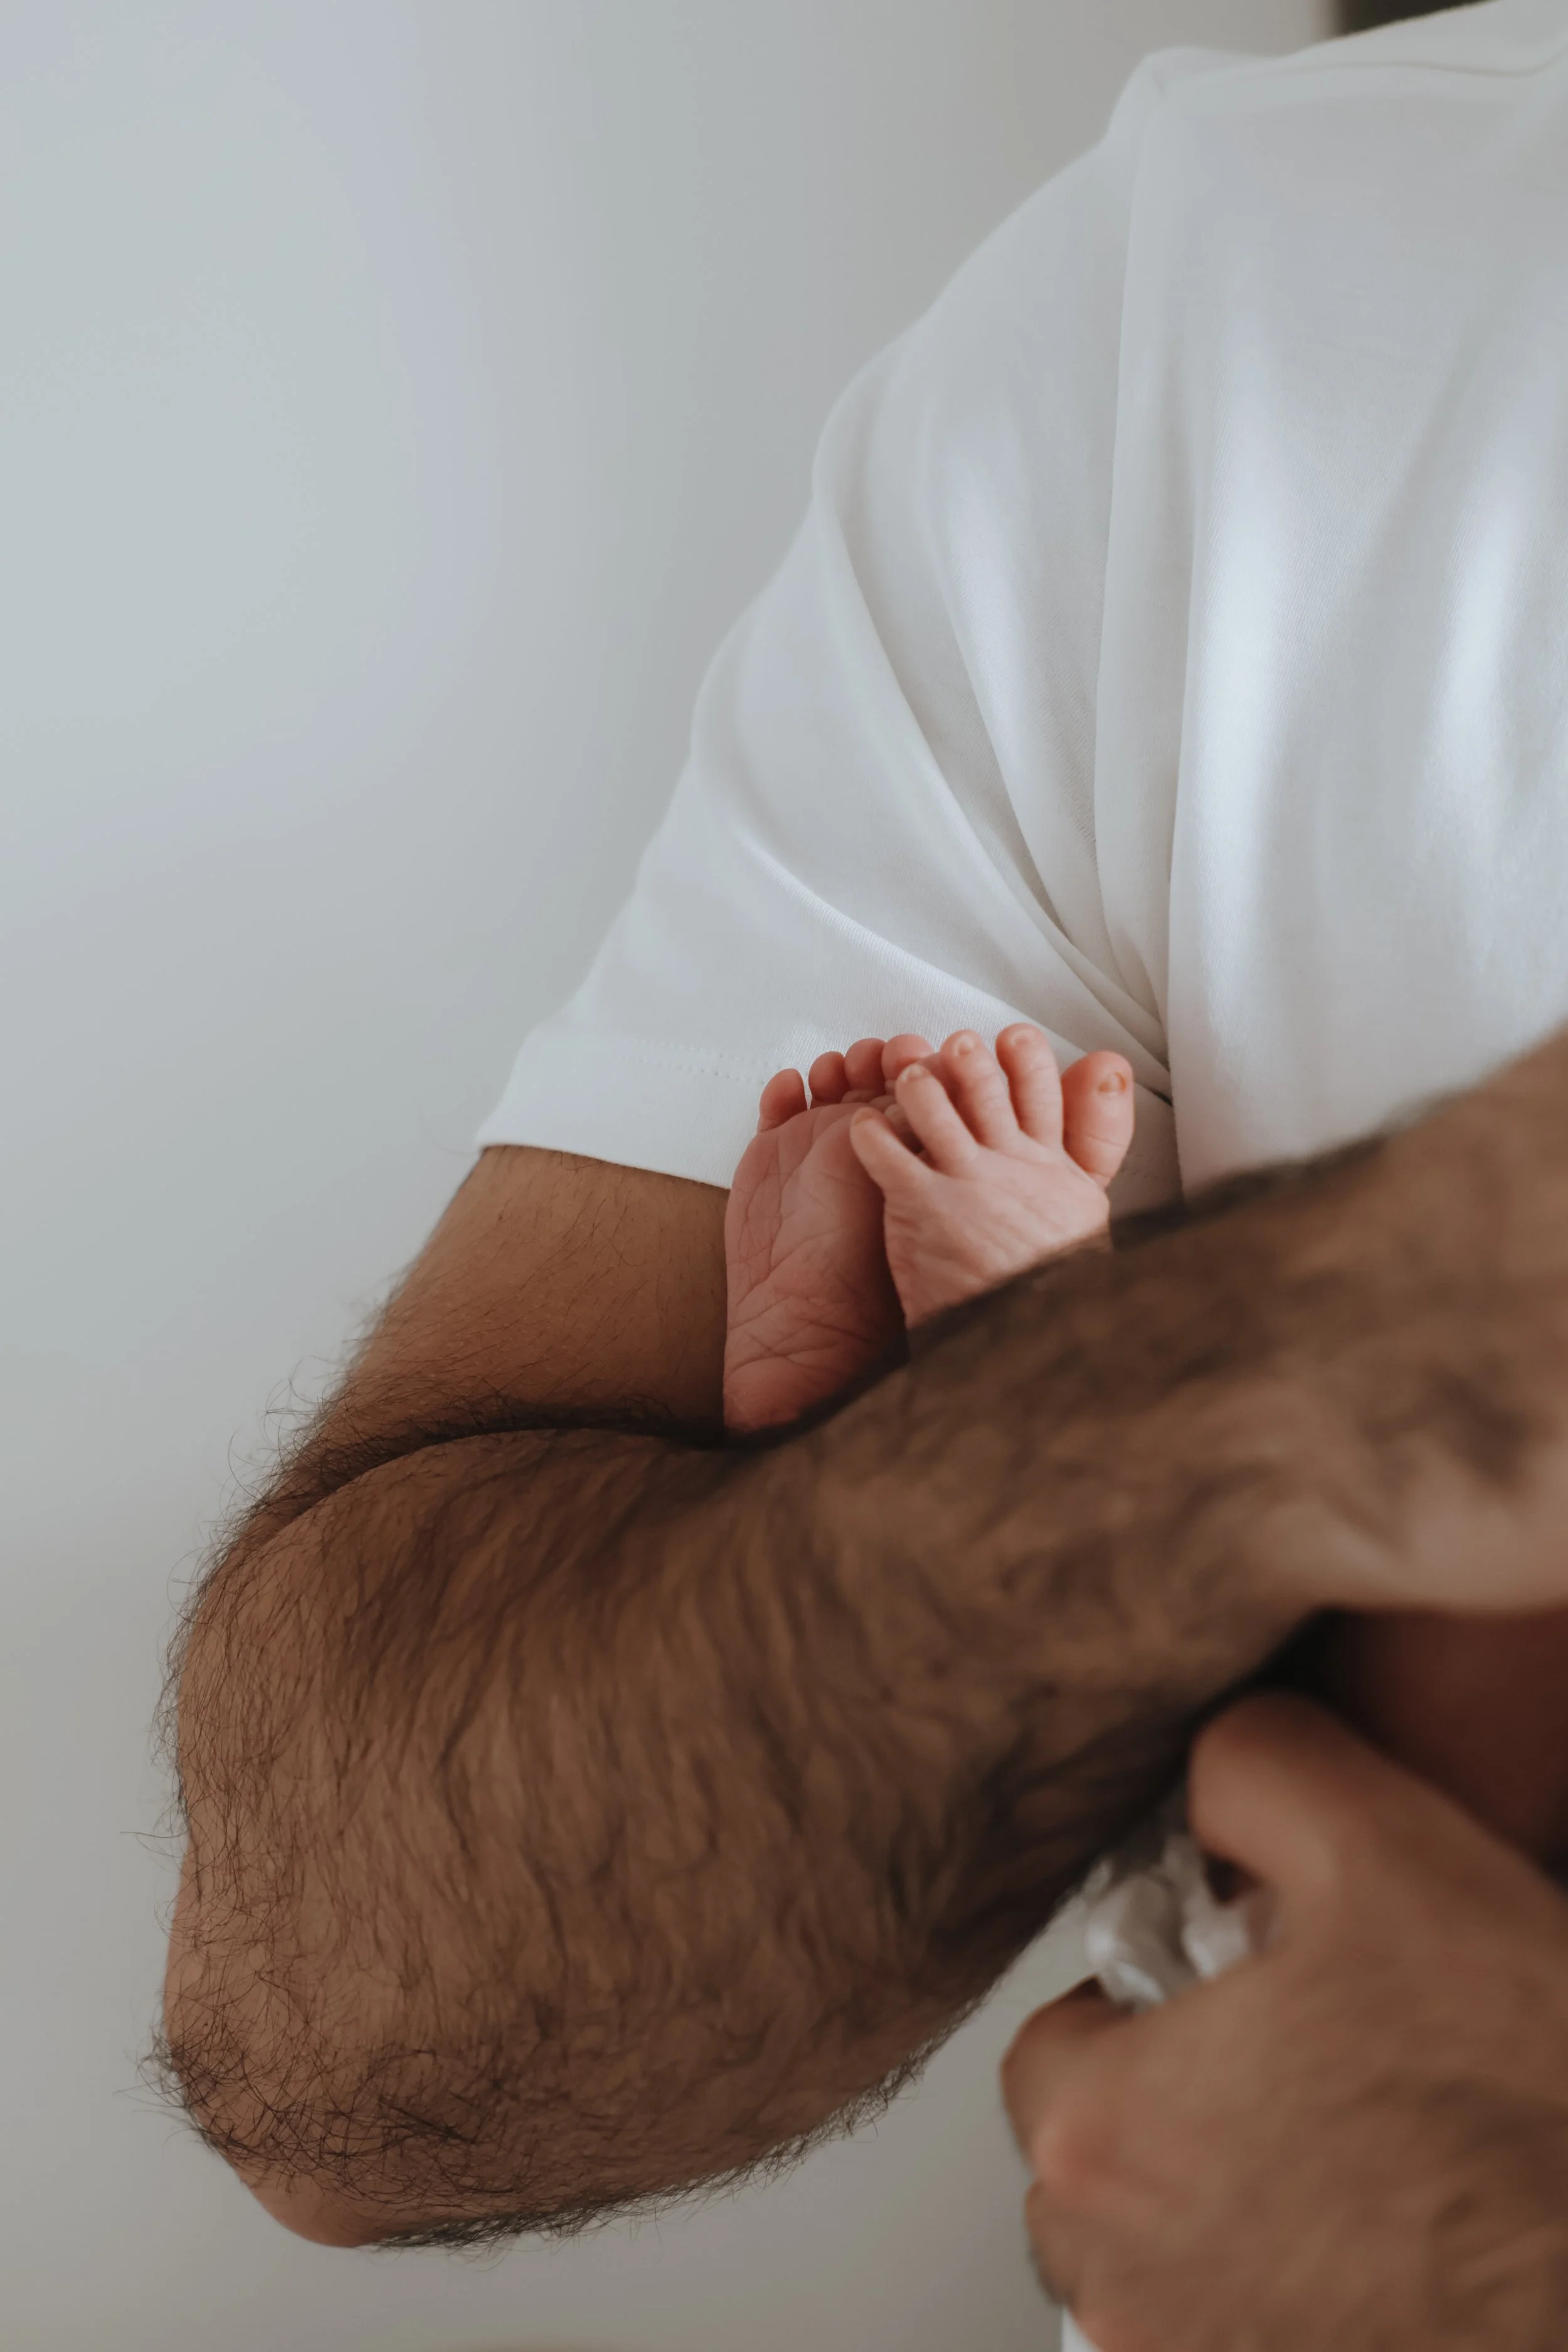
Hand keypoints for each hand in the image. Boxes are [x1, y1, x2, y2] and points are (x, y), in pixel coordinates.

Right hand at [724, 1035, 916, 1430]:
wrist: (804, 1319)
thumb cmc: (868, 1282)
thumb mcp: (919, 1219)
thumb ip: (941, 1173)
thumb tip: (975, 1130)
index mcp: (913, 1158)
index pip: (928, 1095)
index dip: (926, 1070)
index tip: (925, 1057)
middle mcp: (871, 1145)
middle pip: (880, 1075)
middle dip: (881, 1058)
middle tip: (879, 1057)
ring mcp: (820, 1143)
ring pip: (833, 1080)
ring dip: (836, 1065)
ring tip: (835, 1071)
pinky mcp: (775, 1148)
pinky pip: (780, 1104)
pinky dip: (784, 1087)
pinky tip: (790, 1086)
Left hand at [847, 1026, 1132, 1326]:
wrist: (1028, 1346)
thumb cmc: (1046, 1306)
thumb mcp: (1086, 1240)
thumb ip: (1088, 1194)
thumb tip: (1104, 1170)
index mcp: (1056, 1176)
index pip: (1046, 1100)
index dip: (1030, 1064)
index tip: (1016, 1037)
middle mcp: (1015, 1166)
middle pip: (993, 1089)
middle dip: (972, 1060)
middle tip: (958, 1042)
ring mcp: (969, 1179)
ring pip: (937, 1106)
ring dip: (918, 1084)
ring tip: (903, 1074)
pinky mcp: (923, 1202)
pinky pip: (888, 1150)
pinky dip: (871, 1132)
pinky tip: (860, 1126)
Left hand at [1004, 1696, 1567, 2351]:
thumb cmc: (1532, 2098)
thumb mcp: (1389, 1842)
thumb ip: (1255, 1769)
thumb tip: (1211, 1779)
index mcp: (1105, 2135)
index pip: (1051, 2046)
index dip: (1147, 2002)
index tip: (1231, 1996)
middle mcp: (1126, 2285)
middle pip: (1097, 2171)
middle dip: (1179, 2112)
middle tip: (1300, 2070)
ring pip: (1167, 2270)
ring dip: (1233, 2214)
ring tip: (1355, 2156)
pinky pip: (1247, 2339)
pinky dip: (1298, 2297)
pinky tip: (1392, 2242)